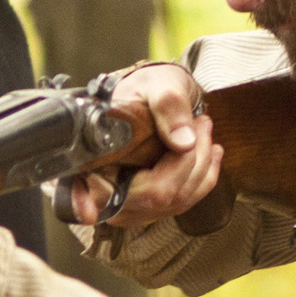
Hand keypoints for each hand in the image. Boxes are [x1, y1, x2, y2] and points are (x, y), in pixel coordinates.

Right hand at [61, 63, 217, 228]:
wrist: (149, 93)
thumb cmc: (143, 88)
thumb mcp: (155, 85)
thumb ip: (167, 106)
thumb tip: (184, 142)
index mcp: (92, 158)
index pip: (94, 190)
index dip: (86, 202)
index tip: (86, 211)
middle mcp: (105, 190)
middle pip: (157, 195)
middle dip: (191, 161)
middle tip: (200, 124)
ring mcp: (129, 204)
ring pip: (177, 199)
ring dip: (202, 164)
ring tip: (204, 129)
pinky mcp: (150, 207)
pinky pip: (185, 200)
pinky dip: (204, 176)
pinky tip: (209, 152)